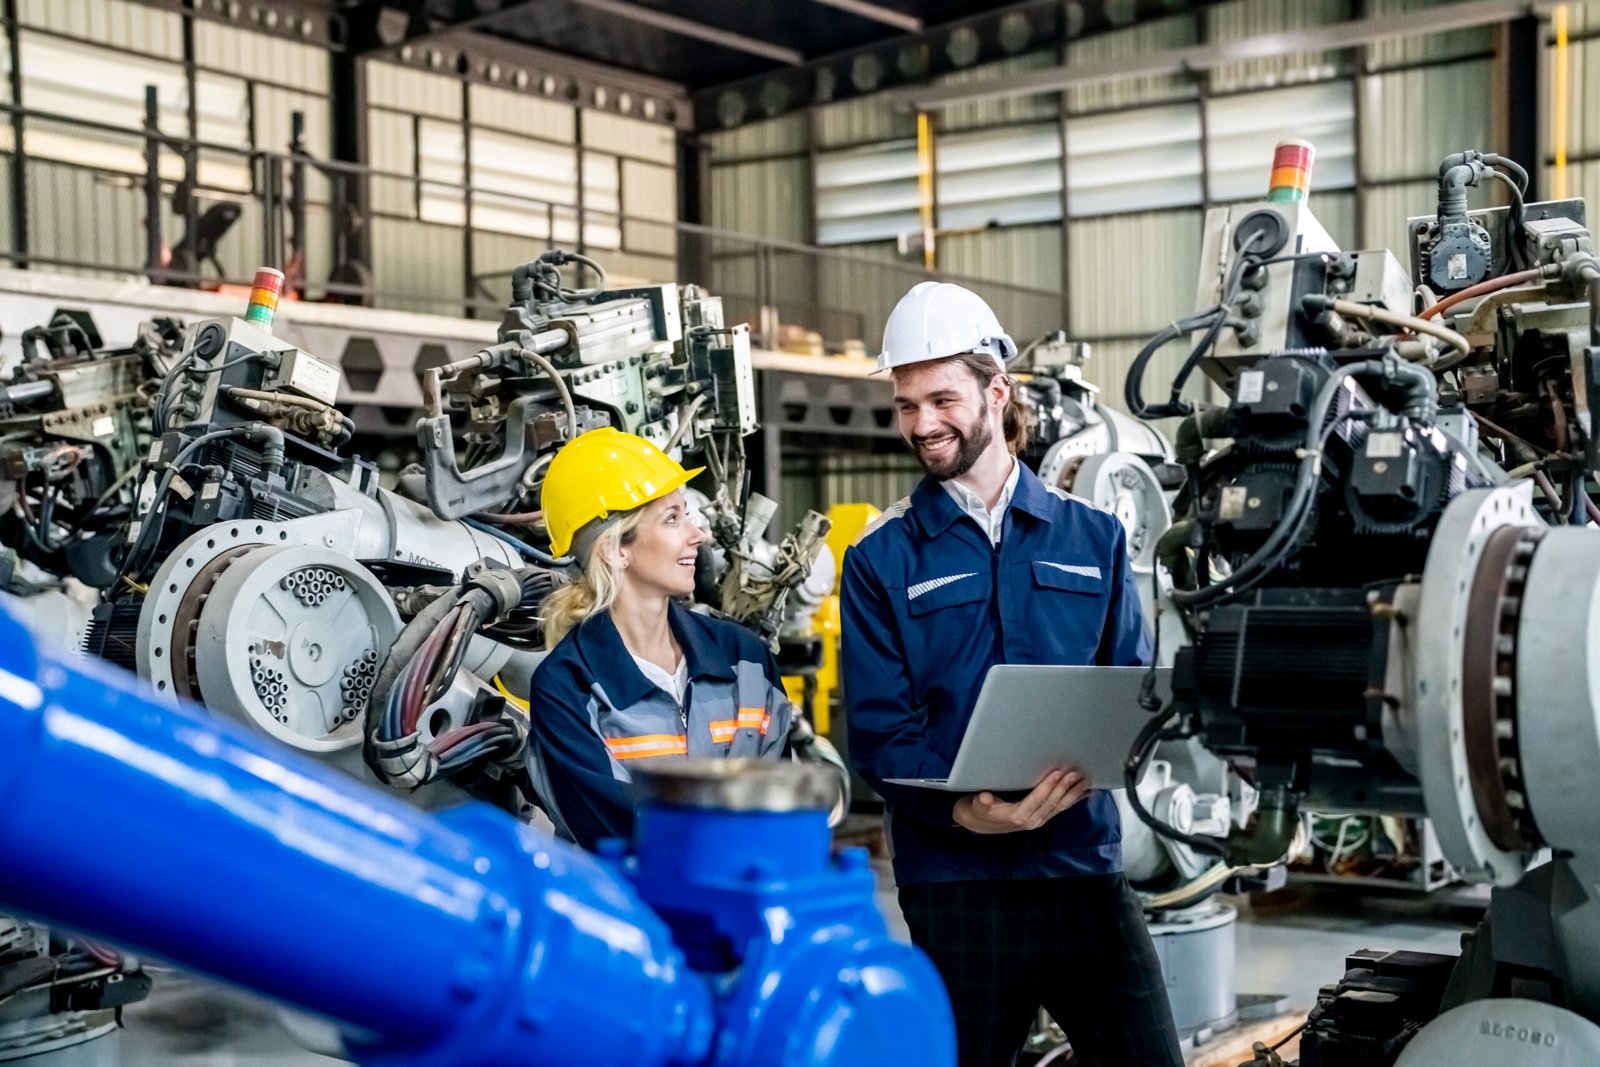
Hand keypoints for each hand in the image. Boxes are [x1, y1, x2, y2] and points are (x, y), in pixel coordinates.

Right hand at [952, 769, 1091, 834]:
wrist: (979, 824)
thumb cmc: (978, 811)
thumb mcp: (975, 806)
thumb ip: (981, 803)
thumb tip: (984, 799)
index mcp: (1017, 816)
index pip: (1036, 800)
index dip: (1047, 787)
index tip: (1057, 774)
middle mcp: (1031, 820)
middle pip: (1052, 803)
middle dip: (1065, 788)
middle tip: (1076, 773)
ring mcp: (1038, 820)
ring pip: (1059, 807)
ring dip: (1073, 794)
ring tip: (1085, 780)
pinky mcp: (1042, 818)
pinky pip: (1060, 809)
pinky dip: (1073, 801)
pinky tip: (1086, 794)